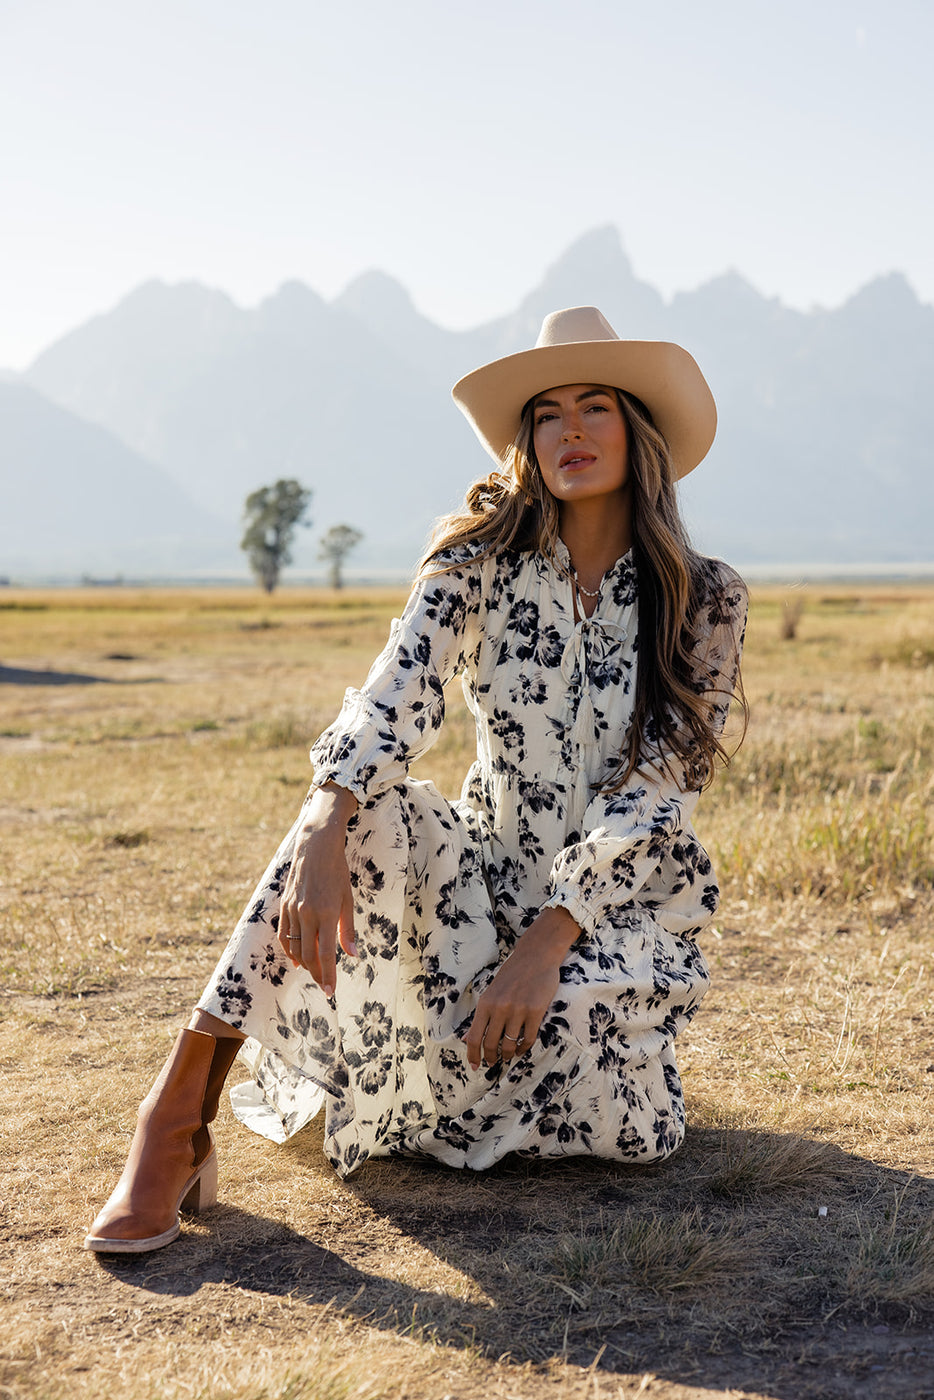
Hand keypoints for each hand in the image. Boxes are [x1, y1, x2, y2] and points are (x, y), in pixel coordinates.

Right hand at [278, 783, 358, 996]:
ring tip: (314, 974)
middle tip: (325, 986)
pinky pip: (284, 935)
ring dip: (305, 964)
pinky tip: (297, 960)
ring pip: (295, 947)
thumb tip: (352, 955)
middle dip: (317, 973)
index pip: (326, 953)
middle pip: (309, 955)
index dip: (328, 974)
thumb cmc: (337, 873)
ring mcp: (293, 910)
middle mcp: (307, 914)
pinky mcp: (284, 906)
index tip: (330, 990)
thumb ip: (347, 929)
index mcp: (326, 912)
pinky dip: (289, 950)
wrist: (315, 848)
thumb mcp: (347, 900)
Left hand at [463, 907, 579, 1069]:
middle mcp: (499, 1007)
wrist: (535, 956)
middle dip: (491, 1058)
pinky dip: (523, 1048)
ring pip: (509, 1045)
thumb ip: (481, 1017)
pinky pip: (528, 1039)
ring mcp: (518, 1010)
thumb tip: (466, 1040)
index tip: (475, 1066)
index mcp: (485, 1003)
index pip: (474, 1037)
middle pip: (491, 1044)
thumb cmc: (512, 975)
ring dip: (508, 1054)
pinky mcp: (535, 1011)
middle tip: (494, 1062)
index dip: (473, 1055)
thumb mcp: (491, 993)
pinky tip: (522, 1048)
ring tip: (509, 1055)